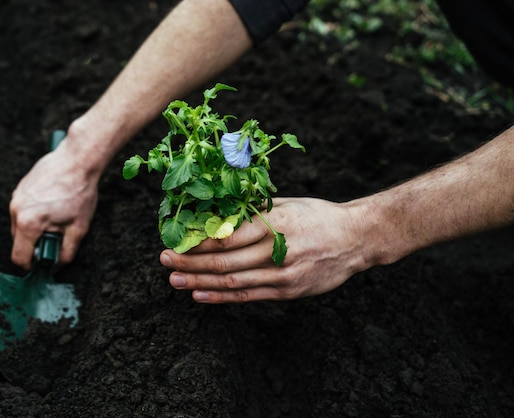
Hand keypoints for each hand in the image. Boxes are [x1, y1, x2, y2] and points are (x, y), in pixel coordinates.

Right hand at [9, 139, 98, 269]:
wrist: (78, 160)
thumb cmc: (80, 192)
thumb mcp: (79, 228)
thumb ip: (66, 252)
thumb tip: (57, 266)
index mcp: (28, 223)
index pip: (19, 257)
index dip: (32, 265)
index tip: (44, 263)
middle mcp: (16, 210)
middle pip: (19, 241)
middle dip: (36, 244)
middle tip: (57, 236)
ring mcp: (16, 197)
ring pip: (20, 225)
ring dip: (35, 228)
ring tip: (57, 217)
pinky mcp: (20, 188)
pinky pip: (22, 210)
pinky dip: (34, 214)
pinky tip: (53, 205)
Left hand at [160, 197, 370, 302]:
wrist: (356, 239)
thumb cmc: (318, 216)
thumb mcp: (287, 204)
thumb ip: (254, 212)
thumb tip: (217, 216)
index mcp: (276, 223)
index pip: (227, 237)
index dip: (198, 241)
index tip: (177, 239)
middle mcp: (278, 251)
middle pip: (224, 262)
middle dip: (190, 262)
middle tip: (165, 260)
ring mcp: (283, 275)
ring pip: (232, 282)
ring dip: (199, 282)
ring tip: (175, 280)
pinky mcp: (288, 292)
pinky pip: (248, 296)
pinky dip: (221, 297)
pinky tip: (200, 295)